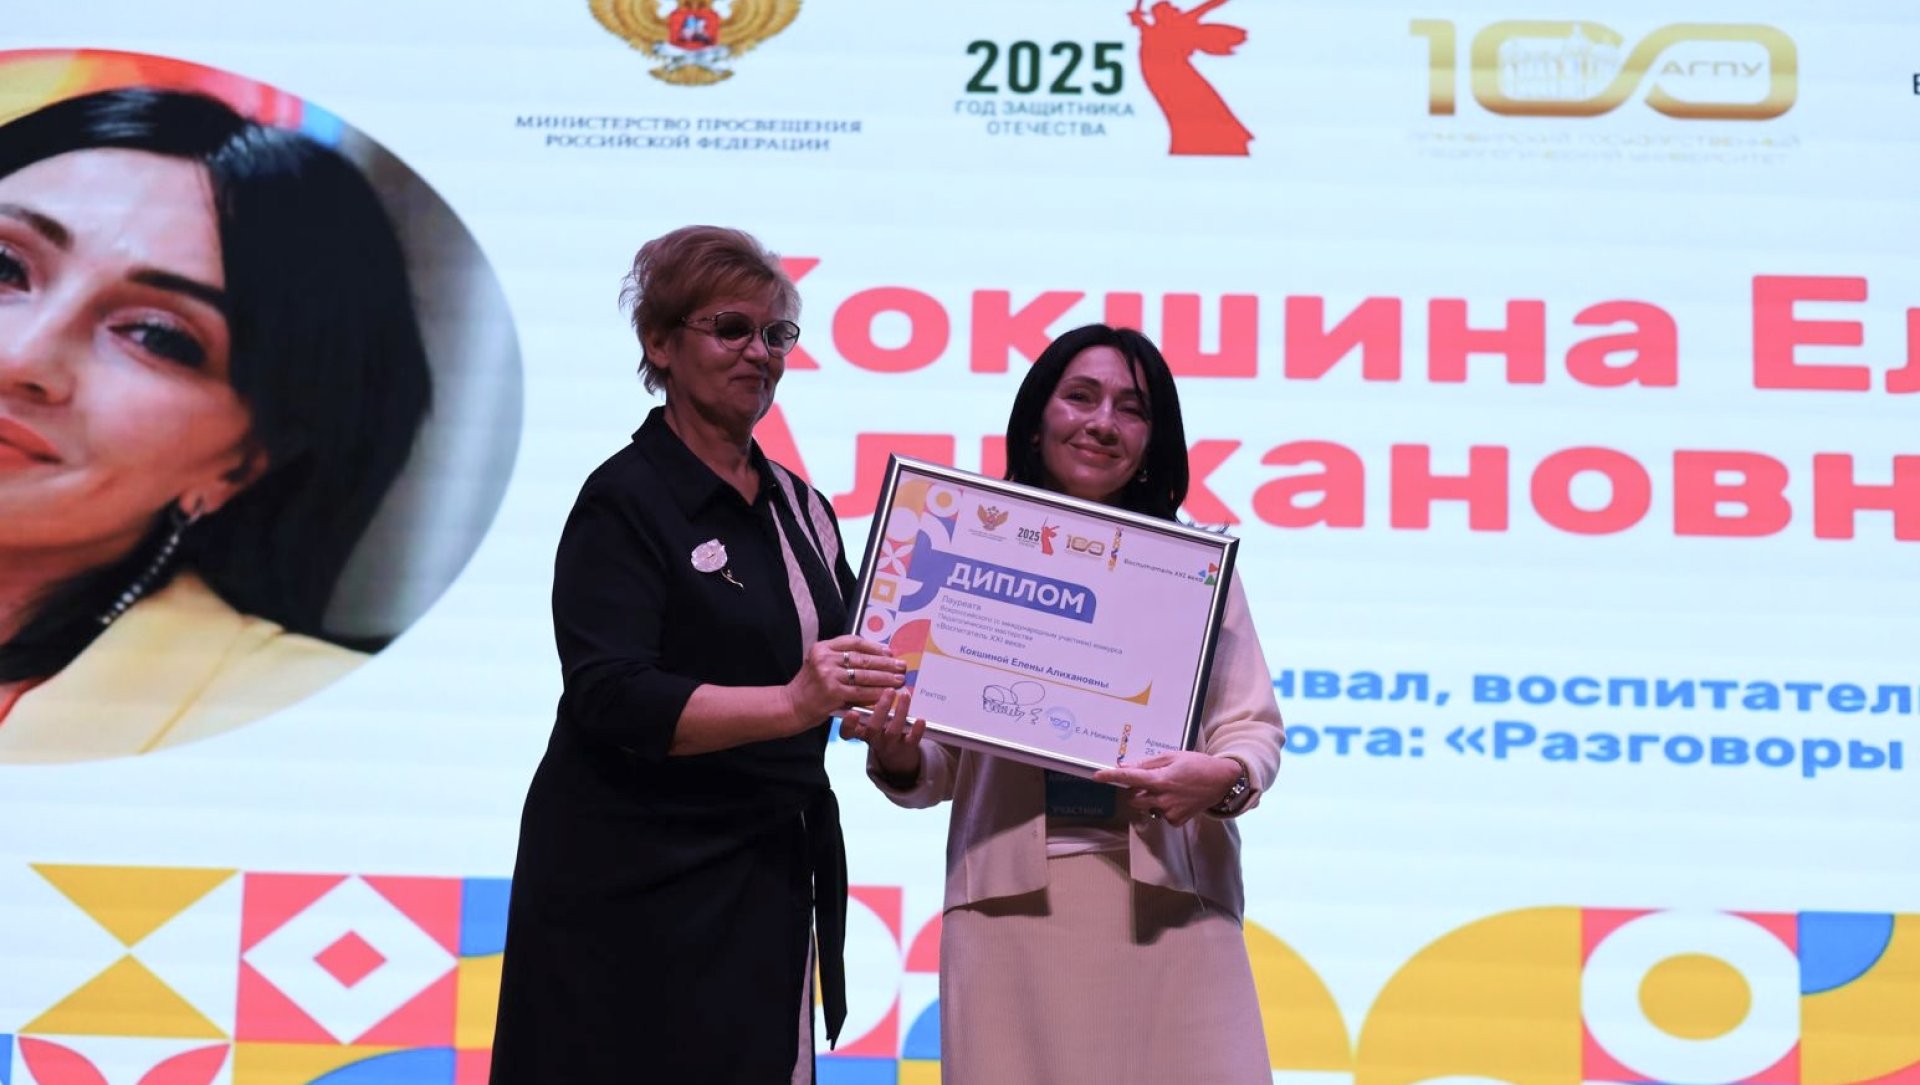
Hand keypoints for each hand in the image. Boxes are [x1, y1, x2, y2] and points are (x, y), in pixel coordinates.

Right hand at [785, 634, 903, 727]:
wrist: (791, 706)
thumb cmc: (809, 687)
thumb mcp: (819, 664)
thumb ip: (840, 659)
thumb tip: (875, 658)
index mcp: (822, 648)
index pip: (854, 642)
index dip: (874, 647)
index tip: (889, 652)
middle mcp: (825, 659)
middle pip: (862, 658)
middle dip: (885, 663)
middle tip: (901, 666)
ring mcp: (828, 676)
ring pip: (865, 676)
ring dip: (885, 678)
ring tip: (899, 679)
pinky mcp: (833, 693)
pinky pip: (861, 692)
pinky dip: (876, 693)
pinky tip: (887, 694)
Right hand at [843, 687, 923, 782]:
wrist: (896, 758)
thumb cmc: (880, 732)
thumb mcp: (868, 723)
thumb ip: (866, 705)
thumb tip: (873, 677)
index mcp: (862, 732)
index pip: (848, 731)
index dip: (848, 724)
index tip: (852, 713)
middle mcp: (874, 738)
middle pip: (874, 727)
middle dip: (881, 709)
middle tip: (889, 691)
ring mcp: (891, 744)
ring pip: (893, 730)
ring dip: (901, 712)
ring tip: (906, 695)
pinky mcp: (907, 747)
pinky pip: (912, 740)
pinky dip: (917, 730)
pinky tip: (920, 720)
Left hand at [1092, 751, 1242, 826]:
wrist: (1221, 782)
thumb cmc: (1197, 765)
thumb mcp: (1173, 757)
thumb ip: (1148, 763)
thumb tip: (1126, 766)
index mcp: (1161, 779)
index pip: (1131, 778)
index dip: (1112, 776)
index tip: (1097, 775)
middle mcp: (1163, 798)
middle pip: (1134, 798)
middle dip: (1134, 790)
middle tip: (1148, 781)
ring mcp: (1169, 812)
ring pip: (1146, 807)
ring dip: (1149, 799)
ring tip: (1167, 789)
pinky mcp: (1176, 821)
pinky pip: (1160, 814)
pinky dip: (1163, 807)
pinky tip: (1176, 798)